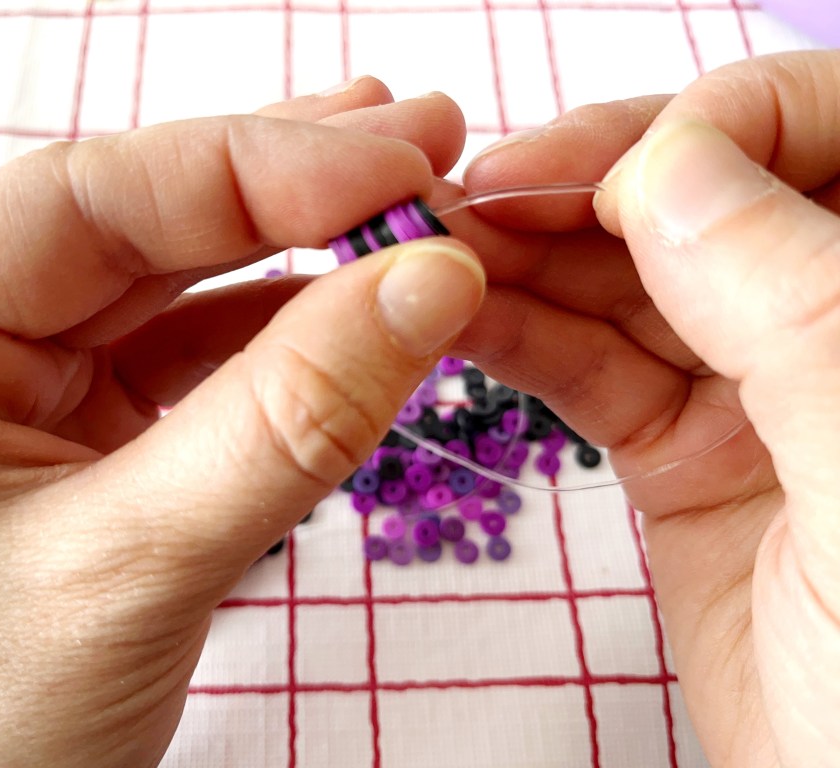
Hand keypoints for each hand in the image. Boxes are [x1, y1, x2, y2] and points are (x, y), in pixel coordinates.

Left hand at [0, 80, 485, 766]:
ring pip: (192, 277)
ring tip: (415, 194)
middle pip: (150, 218)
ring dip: (309, 242)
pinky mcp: (107, 430)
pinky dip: (301, 328)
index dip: (256, 167)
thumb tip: (431, 284)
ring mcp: (42, 379)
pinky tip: (369, 297)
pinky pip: (214, 354)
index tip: (396, 159)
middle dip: (294, 182)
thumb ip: (285, 422)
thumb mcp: (125, 567)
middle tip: (426, 142)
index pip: (90, 197)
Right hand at [456, 51, 839, 765]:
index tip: (590, 177)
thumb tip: (671, 162)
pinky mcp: (683, 452)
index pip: (814, 125)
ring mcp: (758, 385)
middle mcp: (834, 317)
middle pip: (696, 196)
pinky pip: (592, 369)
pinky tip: (452, 317)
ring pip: (626, 283)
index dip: (696, 129)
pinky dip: (519, 339)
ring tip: (424, 251)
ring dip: (525, 261)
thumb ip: (796, 305)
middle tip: (463, 199)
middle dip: (578, 188)